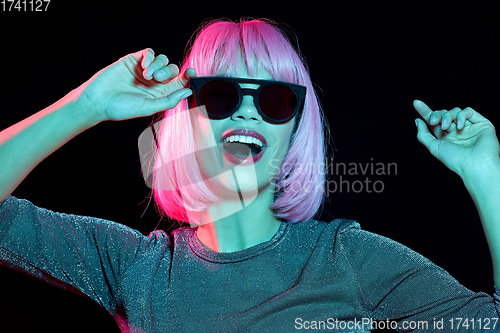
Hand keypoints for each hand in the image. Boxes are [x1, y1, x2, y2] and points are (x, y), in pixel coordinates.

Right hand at [75, 48, 195, 121]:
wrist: (99, 100)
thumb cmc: (123, 108)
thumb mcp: (149, 107)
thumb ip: (170, 100)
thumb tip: (188, 91)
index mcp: (161, 94)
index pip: (180, 83)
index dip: (188, 77)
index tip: (192, 73)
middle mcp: (155, 82)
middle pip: (173, 69)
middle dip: (168, 72)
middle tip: (156, 79)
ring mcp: (144, 70)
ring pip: (163, 59)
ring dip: (158, 65)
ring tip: (146, 75)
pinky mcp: (134, 60)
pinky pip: (149, 52)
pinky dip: (150, 57)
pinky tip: (144, 66)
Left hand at [414, 100, 499, 178]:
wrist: (475, 164)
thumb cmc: (455, 160)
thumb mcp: (434, 147)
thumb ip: (423, 134)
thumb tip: (417, 121)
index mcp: (445, 138)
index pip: (434, 122)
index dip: (425, 112)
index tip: (416, 103)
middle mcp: (457, 132)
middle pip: (443, 114)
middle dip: (436, 115)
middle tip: (433, 121)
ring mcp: (469, 127)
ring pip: (455, 111)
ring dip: (447, 116)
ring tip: (446, 127)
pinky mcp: (481, 124)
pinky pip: (468, 111)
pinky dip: (461, 116)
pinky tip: (459, 126)